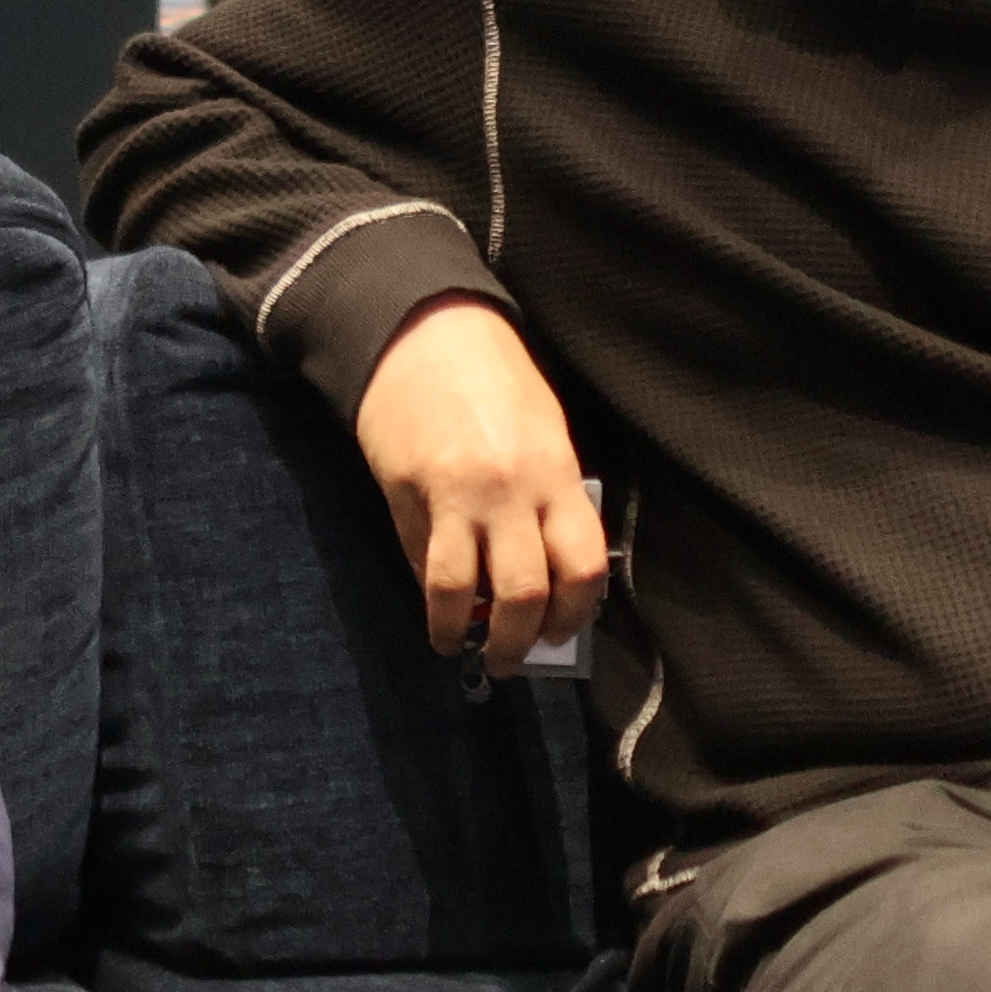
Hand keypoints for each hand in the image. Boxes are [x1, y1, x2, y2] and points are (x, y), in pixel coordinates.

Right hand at [356, 298, 609, 668]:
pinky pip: (423, 563)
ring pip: (463, 592)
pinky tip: (437, 607)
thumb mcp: (545, 432)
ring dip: (463, 635)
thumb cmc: (497, 379)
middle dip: (519, 643)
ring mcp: (454, 496)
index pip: (583, 566)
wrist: (423, 332)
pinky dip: (431, 596)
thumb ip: (551, 500)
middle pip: (524, 593)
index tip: (563, 632)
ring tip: (462, 648)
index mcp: (556, 473)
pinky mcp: (407, 495)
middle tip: (513, 659)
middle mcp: (510, 491)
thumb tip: (544, 575)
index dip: (576, 613)